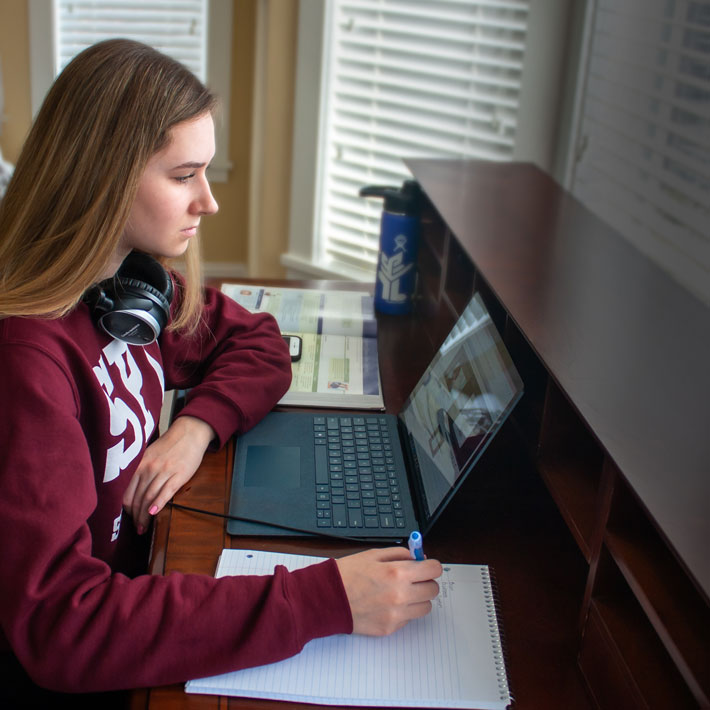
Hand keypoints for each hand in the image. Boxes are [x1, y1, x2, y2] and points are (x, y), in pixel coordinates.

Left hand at [122, 415, 214, 532]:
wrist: (189, 433)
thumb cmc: (169, 446)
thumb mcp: (149, 455)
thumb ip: (139, 472)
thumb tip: (129, 492)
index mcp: (139, 464)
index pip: (126, 493)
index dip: (126, 510)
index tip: (129, 519)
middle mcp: (148, 468)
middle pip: (137, 498)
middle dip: (135, 517)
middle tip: (137, 529)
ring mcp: (163, 471)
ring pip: (149, 498)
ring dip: (145, 517)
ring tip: (144, 528)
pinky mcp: (178, 474)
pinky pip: (166, 492)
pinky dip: (158, 504)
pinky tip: (154, 514)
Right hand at [336, 547, 441, 635]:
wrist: (327, 599)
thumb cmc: (347, 575)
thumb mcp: (373, 555)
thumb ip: (400, 554)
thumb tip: (418, 557)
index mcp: (397, 573)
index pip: (433, 570)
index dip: (431, 565)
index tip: (427, 566)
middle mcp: (400, 596)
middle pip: (433, 590)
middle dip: (426, 582)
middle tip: (414, 579)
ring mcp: (396, 615)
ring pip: (425, 607)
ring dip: (418, 598)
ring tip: (401, 592)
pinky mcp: (389, 629)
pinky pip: (408, 619)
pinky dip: (403, 611)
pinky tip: (388, 604)